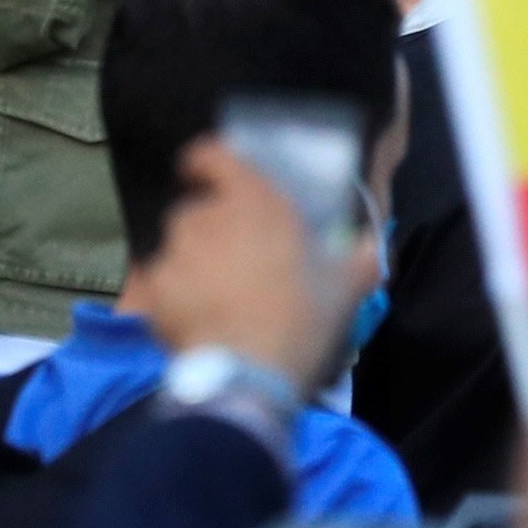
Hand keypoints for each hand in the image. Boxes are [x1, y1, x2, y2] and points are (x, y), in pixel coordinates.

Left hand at [151, 129, 380, 387]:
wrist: (252, 372)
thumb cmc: (304, 316)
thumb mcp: (347, 286)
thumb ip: (362, 258)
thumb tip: (373, 247)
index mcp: (253, 201)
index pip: (212, 155)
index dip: (207, 163)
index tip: (209, 176)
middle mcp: (208, 217)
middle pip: (197, 209)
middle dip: (211, 228)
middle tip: (234, 258)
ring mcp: (176, 252)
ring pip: (178, 245)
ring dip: (192, 259)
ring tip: (213, 292)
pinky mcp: (154, 289)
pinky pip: (160, 283)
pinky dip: (173, 295)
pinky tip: (196, 317)